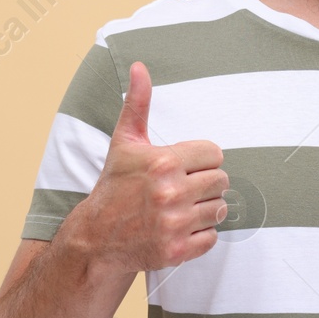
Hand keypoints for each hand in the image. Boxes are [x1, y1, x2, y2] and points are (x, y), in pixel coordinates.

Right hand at [62, 61, 228, 274]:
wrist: (96, 238)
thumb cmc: (115, 185)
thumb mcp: (125, 141)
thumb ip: (138, 103)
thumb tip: (139, 66)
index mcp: (163, 161)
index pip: (215, 153)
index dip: (201, 159)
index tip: (183, 166)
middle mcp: (170, 192)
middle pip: (222, 181)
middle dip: (206, 183)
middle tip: (184, 188)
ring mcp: (174, 224)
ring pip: (220, 209)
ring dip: (206, 208)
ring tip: (182, 207)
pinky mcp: (178, 251)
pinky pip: (213, 237)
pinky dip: (201, 234)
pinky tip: (180, 227)